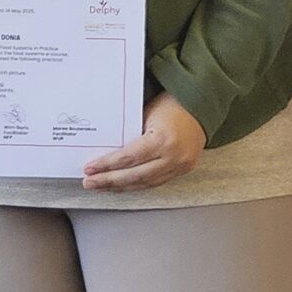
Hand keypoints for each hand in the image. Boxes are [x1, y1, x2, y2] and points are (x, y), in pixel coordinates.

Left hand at [81, 93, 207, 193]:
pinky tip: (123, 186)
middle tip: (90, 183)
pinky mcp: (183, 170)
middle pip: (135, 176)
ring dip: (121, 187)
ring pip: (145, 183)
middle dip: (109, 181)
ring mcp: (180, 166)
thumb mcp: (147, 113)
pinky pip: (156, 182)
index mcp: (162, 140)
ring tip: (103, 186)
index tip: (90, 169)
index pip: (128, 158)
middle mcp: (173, 156)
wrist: (202, 106)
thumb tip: (106, 148)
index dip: (106, 165)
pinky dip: (137, 185)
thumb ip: (130, 133)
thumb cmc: (173, 104)